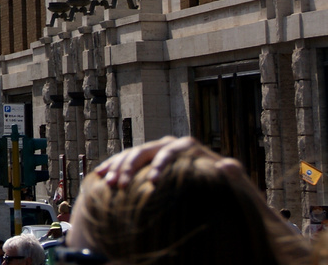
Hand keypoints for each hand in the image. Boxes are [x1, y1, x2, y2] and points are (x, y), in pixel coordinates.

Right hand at [89, 135, 235, 189]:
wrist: (216, 188)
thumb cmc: (226, 187)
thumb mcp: (234, 181)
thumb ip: (233, 173)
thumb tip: (228, 164)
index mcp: (188, 146)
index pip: (170, 152)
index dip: (160, 165)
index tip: (153, 183)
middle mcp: (169, 144)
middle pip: (144, 151)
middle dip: (129, 167)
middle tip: (120, 186)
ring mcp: (156, 151)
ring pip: (131, 154)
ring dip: (117, 168)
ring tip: (108, 183)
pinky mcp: (146, 160)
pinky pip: (125, 160)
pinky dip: (113, 166)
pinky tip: (101, 175)